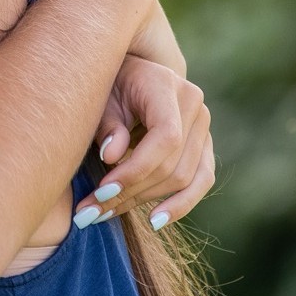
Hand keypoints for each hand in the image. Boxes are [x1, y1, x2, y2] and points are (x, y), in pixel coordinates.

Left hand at [74, 56, 214, 228]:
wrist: (127, 75)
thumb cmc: (107, 85)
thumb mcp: (99, 97)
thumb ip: (107, 124)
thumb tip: (112, 156)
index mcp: (167, 86)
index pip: (166, 137)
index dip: (136, 169)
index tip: (102, 191)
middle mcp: (194, 104)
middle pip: (172, 164)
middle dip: (131, 192)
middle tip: (90, 211)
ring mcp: (203, 125)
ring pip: (184, 178)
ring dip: (144, 202)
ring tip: (106, 214)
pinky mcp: (204, 145)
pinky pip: (202, 180)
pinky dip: (181, 204)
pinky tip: (155, 221)